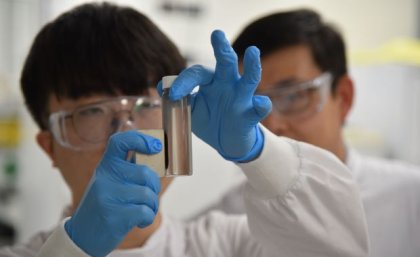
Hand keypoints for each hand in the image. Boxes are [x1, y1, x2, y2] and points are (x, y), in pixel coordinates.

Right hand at [64, 131, 161, 256]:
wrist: (82, 236)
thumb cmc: (104, 207)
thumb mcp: (109, 183)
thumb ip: (128, 170)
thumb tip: (155, 156)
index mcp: (105, 166)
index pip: (120, 141)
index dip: (140, 139)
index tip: (155, 146)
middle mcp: (104, 178)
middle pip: (144, 172)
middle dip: (154, 187)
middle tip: (149, 197)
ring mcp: (107, 196)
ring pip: (147, 194)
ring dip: (152, 205)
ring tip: (143, 211)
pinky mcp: (114, 215)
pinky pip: (145, 211)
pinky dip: (148, 218)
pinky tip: (140, 221)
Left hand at [158, 30, 270, 161]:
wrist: (226, 142)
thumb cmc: (209, 121)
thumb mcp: (191, 109)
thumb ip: (180, 98)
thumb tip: (161, 87)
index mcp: (211, 82)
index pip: (197, 73)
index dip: (184, 81)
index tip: (171, 95)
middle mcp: (228, 84)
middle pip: (226, 63)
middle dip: (222, 48)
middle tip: (217, 35)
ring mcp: (242, 98)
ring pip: (249, 79)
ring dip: (251, 65)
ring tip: (252, 51)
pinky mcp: (251, 114)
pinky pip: (260, 108)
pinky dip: (262, 105)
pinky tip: (260, 102)